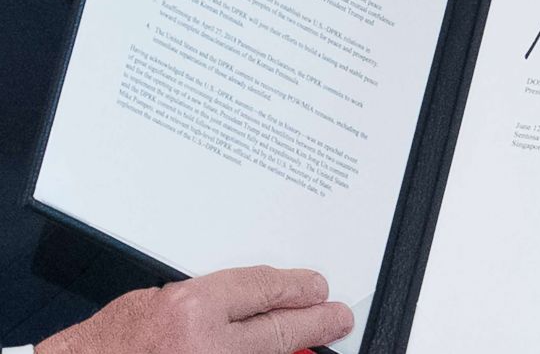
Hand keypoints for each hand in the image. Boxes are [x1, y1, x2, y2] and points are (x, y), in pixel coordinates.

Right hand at [35, 266, 353, 353]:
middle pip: (279, 331)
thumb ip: (207, 298)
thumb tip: (253, 299)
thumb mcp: (157, 300)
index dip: (297, 288)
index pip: (264, 289)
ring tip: (320, 338)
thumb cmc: (106, 343)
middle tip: (337, 317)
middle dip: (315, 322)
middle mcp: (205, 345)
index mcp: (191, 308)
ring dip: (295, 348)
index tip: (316, 287)